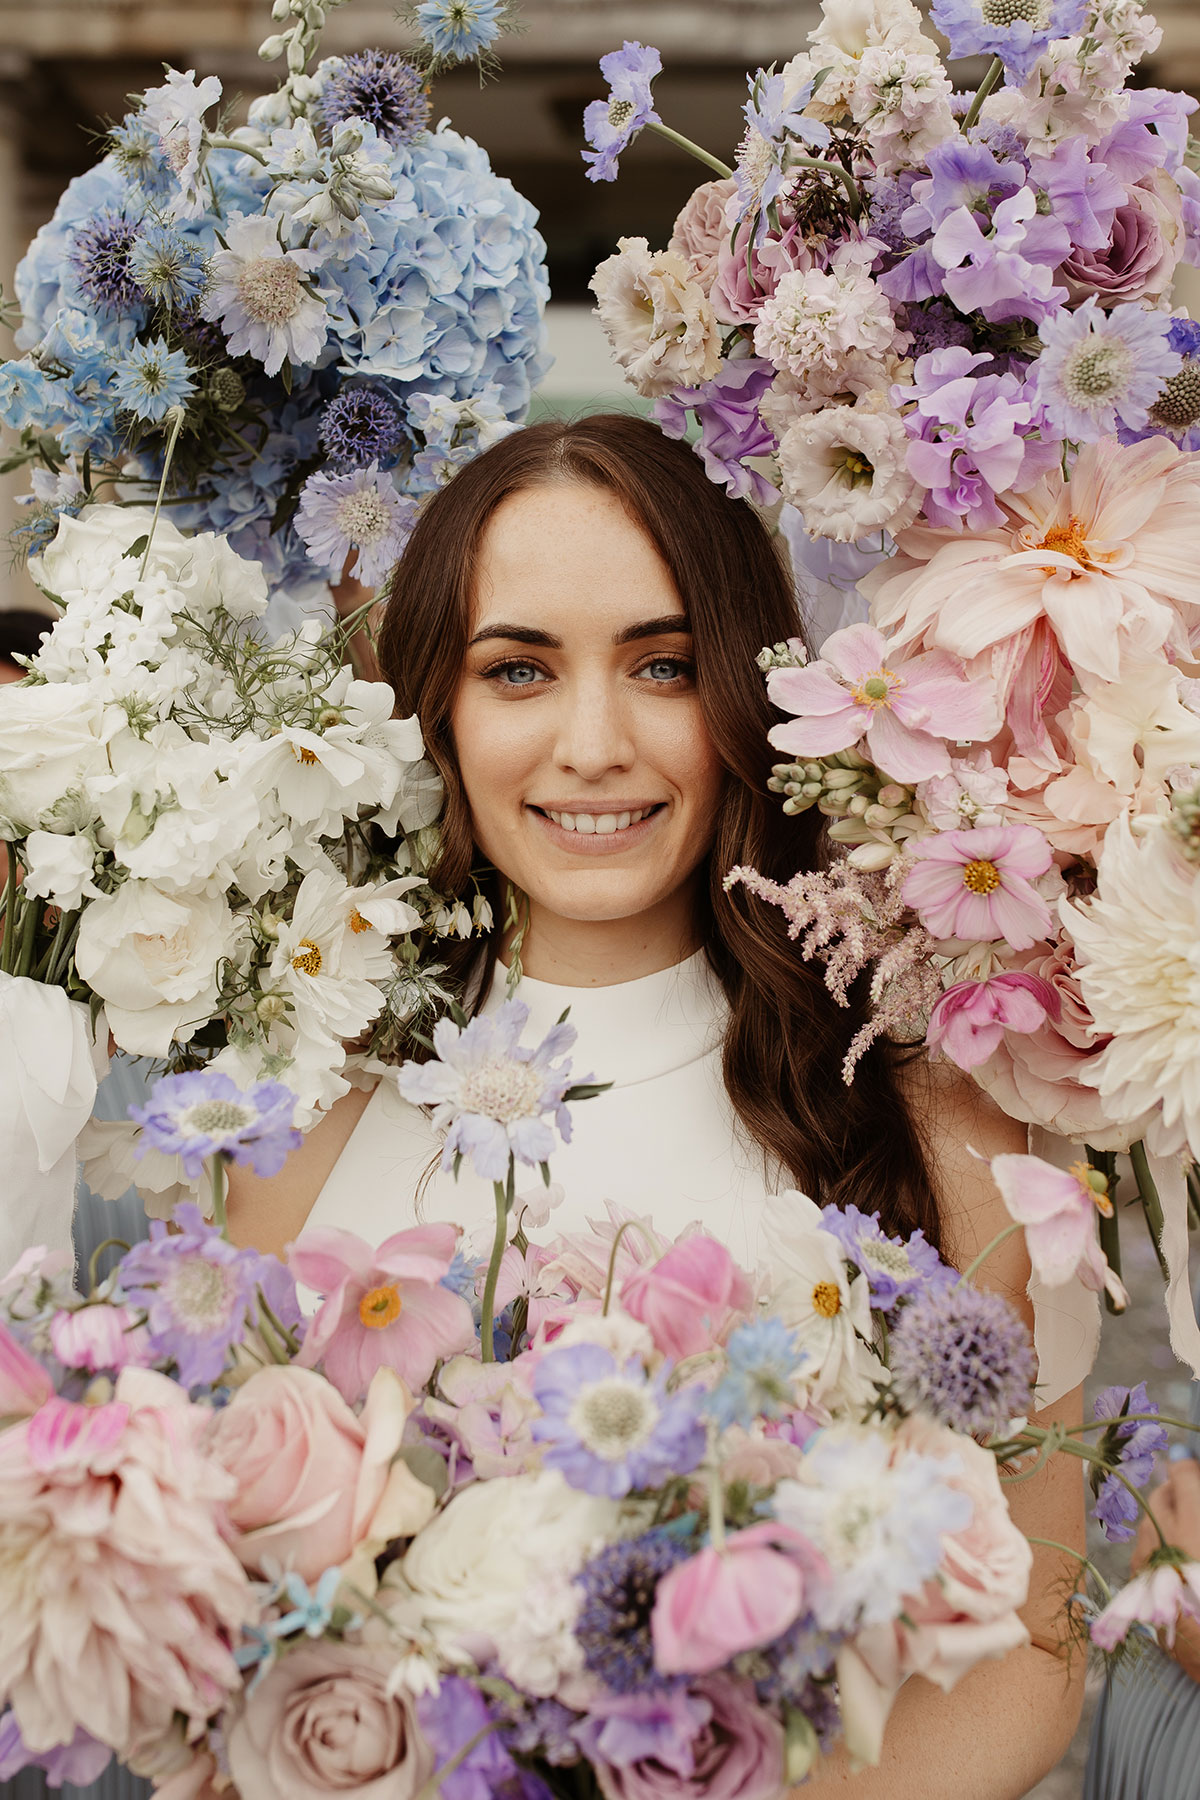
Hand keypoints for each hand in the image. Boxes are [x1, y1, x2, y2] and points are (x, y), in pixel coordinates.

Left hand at [1133, 1454, 1199, 1683]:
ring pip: (1151, 1521)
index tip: (1193, 1466)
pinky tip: (1177, 1562)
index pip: (1183, 1476)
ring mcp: (1147, 1559)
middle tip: (1195, 1501)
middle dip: (1179, 1492)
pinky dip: (1160, 1545)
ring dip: (1168, 1519)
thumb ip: (1199, 1513)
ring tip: (1190, 1535)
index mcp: (1194, 1529)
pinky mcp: (1138, 1582)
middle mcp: (1164, 1537)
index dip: (1190, 1468)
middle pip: (1162, 1494)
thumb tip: (1191, 1479)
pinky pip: (1145, 1548)